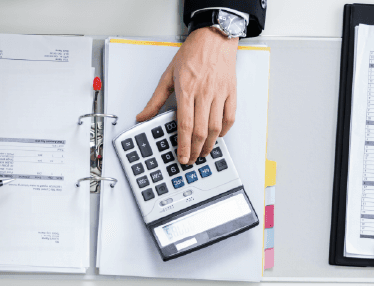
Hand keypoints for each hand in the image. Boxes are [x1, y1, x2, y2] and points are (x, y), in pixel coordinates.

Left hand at [136, 26, 238, 163]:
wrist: (214, 37)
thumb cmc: (192, 53)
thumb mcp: (168, 75)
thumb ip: (156, 100)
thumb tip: (143, 117)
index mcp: (186, 90)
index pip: (184, 125)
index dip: (183, 145)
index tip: (182, 157)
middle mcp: (204, 93)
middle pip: (201, 131)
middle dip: (195, 150)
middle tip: (191, 159)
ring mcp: (219, 94)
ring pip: (216, 128)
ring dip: (210, 144)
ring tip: (203, 152)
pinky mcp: (231, 92)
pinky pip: (230, 117)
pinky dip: (224, 130)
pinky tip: (218, 136)